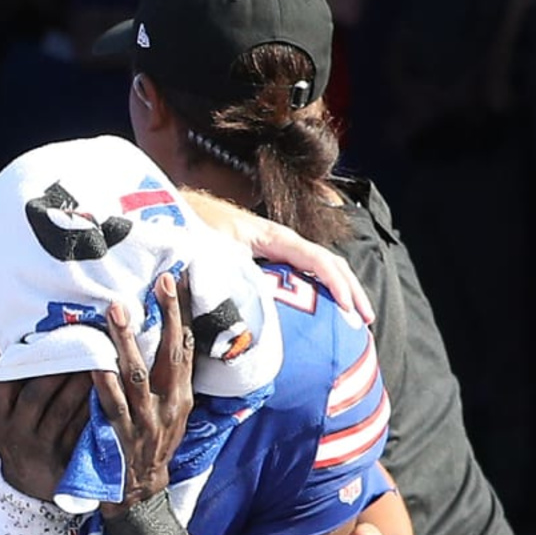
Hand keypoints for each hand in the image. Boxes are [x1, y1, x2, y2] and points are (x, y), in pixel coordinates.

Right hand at [0, 348, 90, 500]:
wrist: (29, 485)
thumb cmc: (18, 435)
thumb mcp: (0, 415)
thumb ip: (1, 383)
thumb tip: (5, 342)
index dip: (20, 360)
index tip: (42, 338)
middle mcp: (14, 431)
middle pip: (36, 393)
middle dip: (61, 367)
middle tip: (83, 341)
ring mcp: (39, 447)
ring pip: (63, 409)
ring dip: (82, 382)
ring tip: (100, 357)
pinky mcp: (63, 458)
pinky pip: (81, 428)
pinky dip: (95, 406)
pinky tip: (109, 388)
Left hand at [94, 271, 194, 508]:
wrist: (141, 492)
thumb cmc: (152, 445)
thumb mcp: (171, 412)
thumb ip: (168, 379)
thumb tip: (163, 337)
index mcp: (183, 395)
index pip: (188, 346)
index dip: (185, 313)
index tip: (181, 280)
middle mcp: (170, 405)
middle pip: (172, 353)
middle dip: (169, 315)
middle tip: (161, 282)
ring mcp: (146, 421)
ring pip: (138, 374)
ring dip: (127, 341)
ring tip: (116, 310)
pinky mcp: (122, 436)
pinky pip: (112, 405)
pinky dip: (103, 383)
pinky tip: (94, 362)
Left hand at [181, 188, 372, 323]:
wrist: (170, 212)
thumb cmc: (188, 230)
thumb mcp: (208, 254)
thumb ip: (229, 278)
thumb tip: (245, 317)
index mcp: (270, 237)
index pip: (316, 259)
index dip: (337, 283)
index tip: (350, 309)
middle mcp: (278, 241)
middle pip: (327, 262)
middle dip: (351, 290)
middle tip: (365, 321)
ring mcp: (272, 249)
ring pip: (316, 268)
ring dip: (338, 292)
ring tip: (353, 321)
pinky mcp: (263, 258)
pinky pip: (298, 274)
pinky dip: (315, 293)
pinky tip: (320, 316)